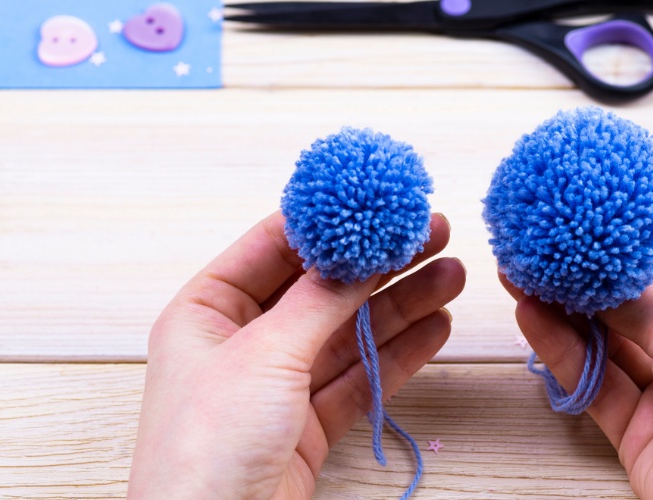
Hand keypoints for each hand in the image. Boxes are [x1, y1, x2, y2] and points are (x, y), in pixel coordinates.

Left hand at [129, 210, 463, 499]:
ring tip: (451, 274)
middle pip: (321, 288)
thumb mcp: (263, 355)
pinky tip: (434, 326)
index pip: (274, 247)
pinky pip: (360, 376)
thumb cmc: (202, 451)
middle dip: (379, 262)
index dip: (328, 222)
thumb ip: (318, 300)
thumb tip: (357, 253)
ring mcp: (276, 385)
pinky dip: (399, 353)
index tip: (377, 201)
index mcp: (206, 312)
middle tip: (430, 232)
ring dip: (401, 304)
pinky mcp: (307, 425)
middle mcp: (240, 343)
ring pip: (349, 331)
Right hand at [503, 239, 652, 499]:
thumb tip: (598, 271)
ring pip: (607, 343)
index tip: (590, 221)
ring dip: (565, 312)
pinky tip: (534, 319)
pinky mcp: (637, 430)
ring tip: (523, 278)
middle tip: (543, 251)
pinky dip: (562, 351)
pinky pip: (593, 381)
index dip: (634, 245)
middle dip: (588, 279)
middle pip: (636, 305)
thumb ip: (638, 298)